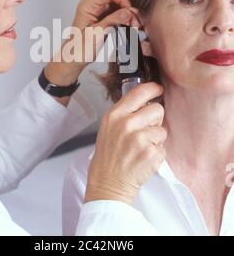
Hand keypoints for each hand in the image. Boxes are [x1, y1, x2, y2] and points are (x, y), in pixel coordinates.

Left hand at [45, 0, 137, 89]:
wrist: (74, 59)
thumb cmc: (79, 49)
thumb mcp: (96, 35)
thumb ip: (112, 21)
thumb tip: (129, 12)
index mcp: (87, 5)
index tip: (130, 11)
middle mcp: (93, 3)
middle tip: (132, 14)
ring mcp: (99, 8)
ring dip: (128, 6)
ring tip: (133, 22)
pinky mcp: (105, 15)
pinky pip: (119, 7)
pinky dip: (127, 13)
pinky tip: (130, 23)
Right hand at [85, 82, 165, 204]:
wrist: (107, 183)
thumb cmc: (108, 156)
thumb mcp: (109, 127)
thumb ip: (125, 113)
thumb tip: (146, 100)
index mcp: (115, 115)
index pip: (139, 92)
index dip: (153, 88)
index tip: (159, 89)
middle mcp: (126, 124)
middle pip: (157, 109)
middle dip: (156, 120)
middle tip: (145, 132)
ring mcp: (139, 139)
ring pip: (162, 129)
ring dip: (156, 139)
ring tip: (141, 148)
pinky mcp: (150, 153)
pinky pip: (163, 147)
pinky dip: (156, 154)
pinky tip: (143, 159)